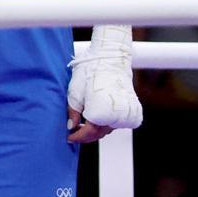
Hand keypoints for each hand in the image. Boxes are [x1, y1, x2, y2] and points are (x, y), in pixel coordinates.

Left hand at [67, 23, 142, 143]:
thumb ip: (73, 112)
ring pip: (107, 129)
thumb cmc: (90, 72)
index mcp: (101, 112)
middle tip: (73, 133)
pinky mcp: (129, 109)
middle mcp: (115, 116)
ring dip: (95, 130)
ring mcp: (124, 113)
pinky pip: (115, 122)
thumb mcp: (75, 92)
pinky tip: (94, 119)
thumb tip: (71, 127)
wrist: (110, 59)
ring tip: (82, 126)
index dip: (77, 137)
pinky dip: (104, 124)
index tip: (68, 137)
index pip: (89, 133)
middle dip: (85, 136)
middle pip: (99, 134)